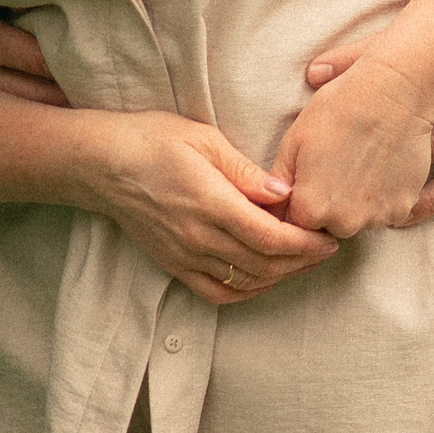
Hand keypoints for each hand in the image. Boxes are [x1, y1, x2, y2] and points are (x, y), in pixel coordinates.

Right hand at [78, 111, 339, 305]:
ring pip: (246, 282)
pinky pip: (218, 293)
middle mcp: (199, 238)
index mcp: (210, 203)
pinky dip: (248, 291)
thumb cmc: (154, 140)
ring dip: (281, 276)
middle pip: (264, 264)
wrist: (103, 165)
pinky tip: (265, 277)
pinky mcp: (174, 266)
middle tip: (328, 246)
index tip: (329, 236)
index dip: (305, 243)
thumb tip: (284, 192)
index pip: (270, 237)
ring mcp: (185, 257)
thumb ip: (246, 171)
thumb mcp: (204, 139)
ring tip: (305, 259)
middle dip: (303, 260)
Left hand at [273, 53, 433, 238]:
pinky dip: (382, 196)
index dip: (300, 200)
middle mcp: (344, 222)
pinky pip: (385, 212)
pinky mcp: (403, 208)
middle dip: (328, 205)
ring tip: (360, 162)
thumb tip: (273, 203)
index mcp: (311, 209)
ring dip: (356, 203)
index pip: (296, 223)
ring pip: (358, 219)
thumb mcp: (295, 139)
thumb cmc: (340, 108)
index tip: (309, 177)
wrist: (395, 92)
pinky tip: (381, 165)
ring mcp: (376, 218)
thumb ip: (279, 180)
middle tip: (336, 165)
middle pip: (328, 225)